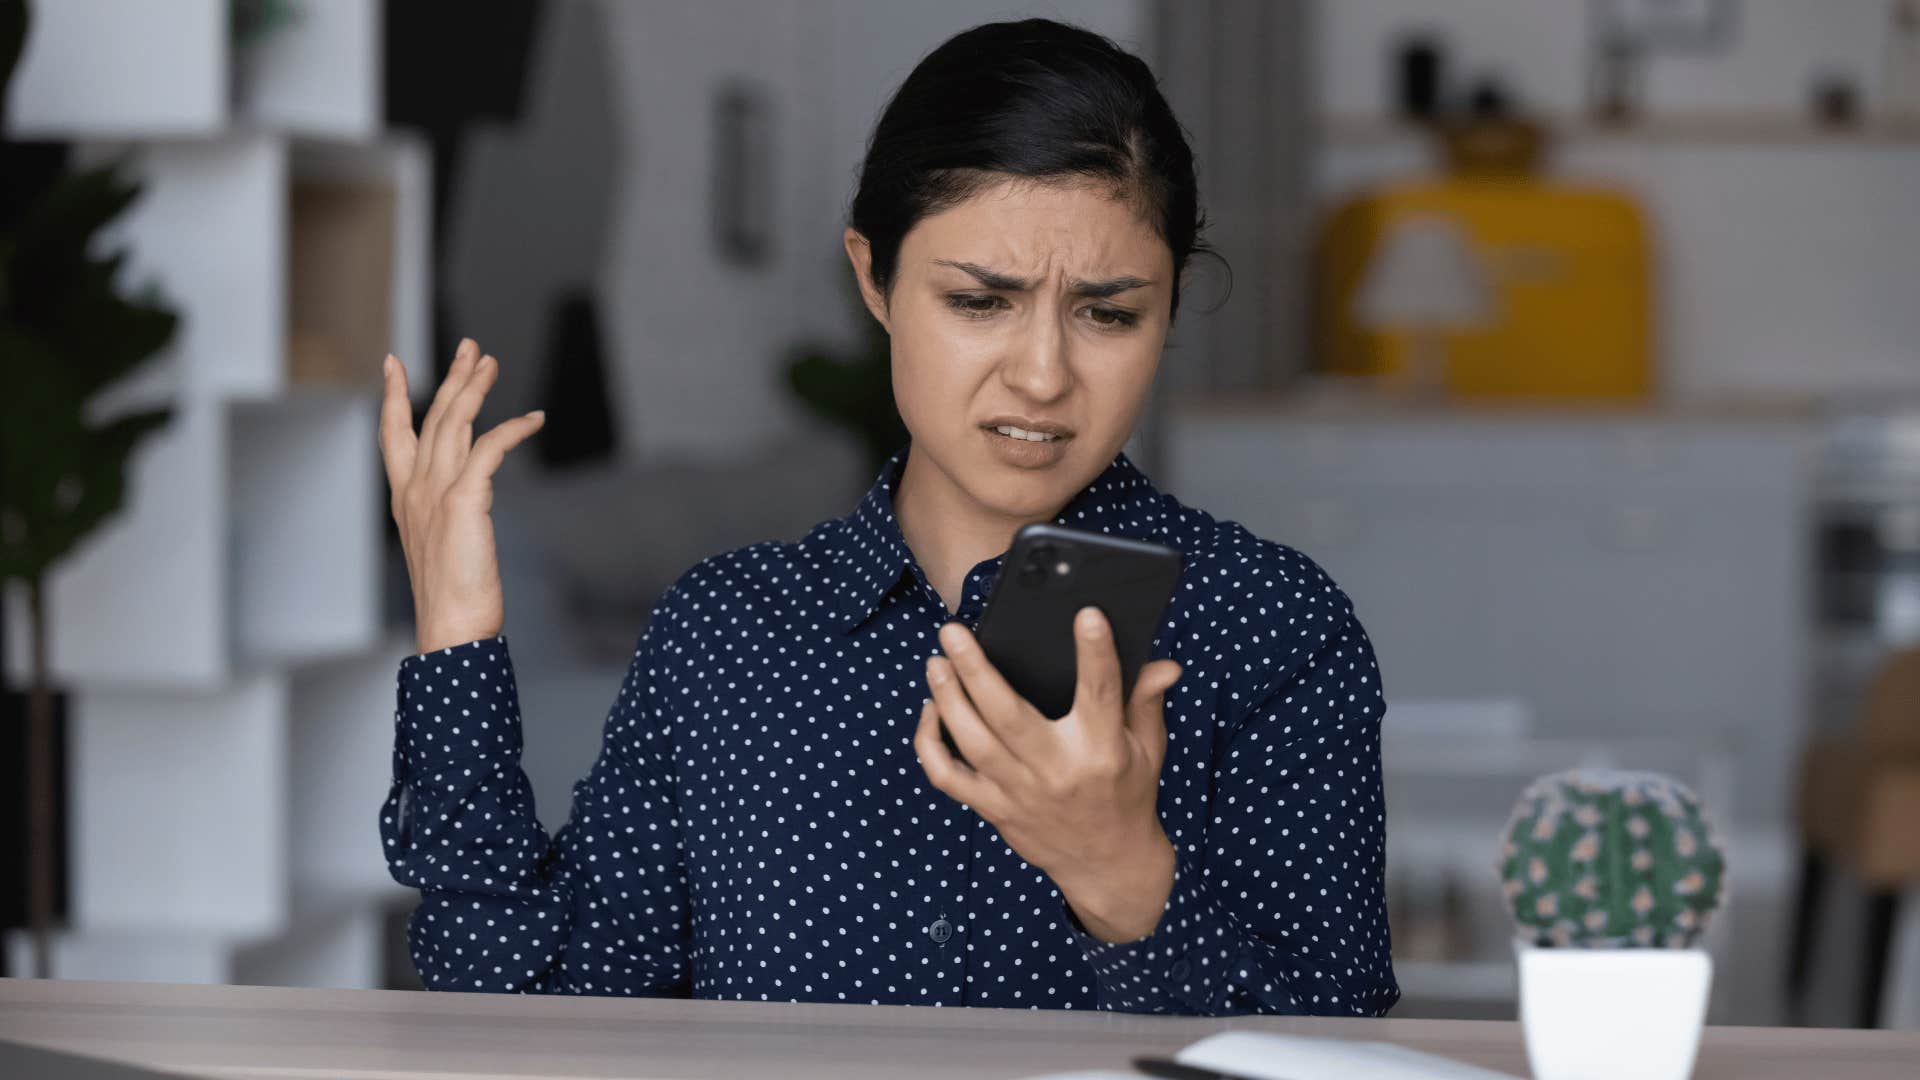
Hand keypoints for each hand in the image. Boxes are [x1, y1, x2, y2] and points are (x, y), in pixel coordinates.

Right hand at [378, 339, 545, 653]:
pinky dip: (512, 428)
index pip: (393, 435)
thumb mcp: (443, 547)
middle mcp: (416, 489)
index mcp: (405, 499)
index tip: (393, 363)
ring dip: (475, 387)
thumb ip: (448, 517)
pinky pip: (489, 448)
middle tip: (469, 348)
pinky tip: (534, 418)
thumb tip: (467, 505)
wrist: (450, 627)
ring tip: (490, 361)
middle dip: (450, 377)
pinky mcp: (464, 500)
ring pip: (454, 422)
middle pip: (430, 416)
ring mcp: (436, 492)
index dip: (394, 396)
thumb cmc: (452, 599)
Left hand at [912, 608, 1183, 942]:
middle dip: (976, 671)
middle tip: (953, 631)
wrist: (1109, 866)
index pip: (1101, 694)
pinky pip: (949, 778)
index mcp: (1103, 750)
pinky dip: (930, 745)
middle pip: (1008, 717)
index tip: (1087, 614)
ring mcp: (1020, 793)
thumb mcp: (1148, 748)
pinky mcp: (995, 809)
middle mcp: (1057, 770)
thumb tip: (1165, 664)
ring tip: (936, 663)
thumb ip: (1146, 701)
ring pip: (972, 743)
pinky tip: (930, 711)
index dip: (1096, 654)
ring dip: (947, 700)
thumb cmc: (1128, 794)